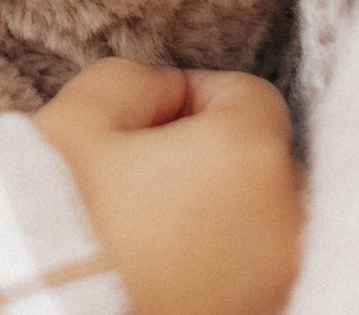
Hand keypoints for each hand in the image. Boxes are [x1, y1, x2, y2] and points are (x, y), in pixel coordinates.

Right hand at [33, 59, 302, 314]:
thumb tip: (165, 92)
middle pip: (264, 159)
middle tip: (147, 168)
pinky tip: (166, 262)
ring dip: (222, 209)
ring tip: (154, 223)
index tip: (148, 115)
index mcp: (247, 152)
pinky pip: (252, 268)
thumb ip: (135, 80)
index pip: (249, 95)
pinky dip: (221, 258)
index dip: (196, 93)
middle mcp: (285, 218)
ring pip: (261, 219)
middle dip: (215, 154)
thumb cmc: (73, 218)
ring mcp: (279, 278)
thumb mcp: (79, 116)